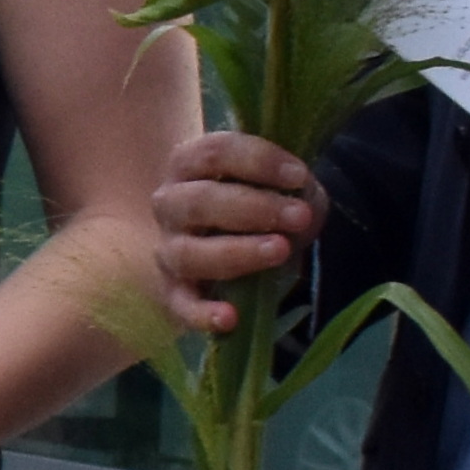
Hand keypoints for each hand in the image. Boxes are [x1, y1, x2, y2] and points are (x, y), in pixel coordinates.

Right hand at [149, 128, 320, 330]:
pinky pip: (179, 305)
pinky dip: (201, 313)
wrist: (241, 243)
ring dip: (237, 252)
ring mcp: (168, 249)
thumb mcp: (282, 185)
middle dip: (254, 208)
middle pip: (199, 201)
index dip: (257, 162)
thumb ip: (294, 188)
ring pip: (187, 253)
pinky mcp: (173, 291)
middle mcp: (170, 204)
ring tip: (280, 251)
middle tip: (299, 217)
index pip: (214, 152)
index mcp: (189, 165)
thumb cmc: (261, 204)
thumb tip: (301, 205)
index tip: (299, 176)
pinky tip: (231, 317)